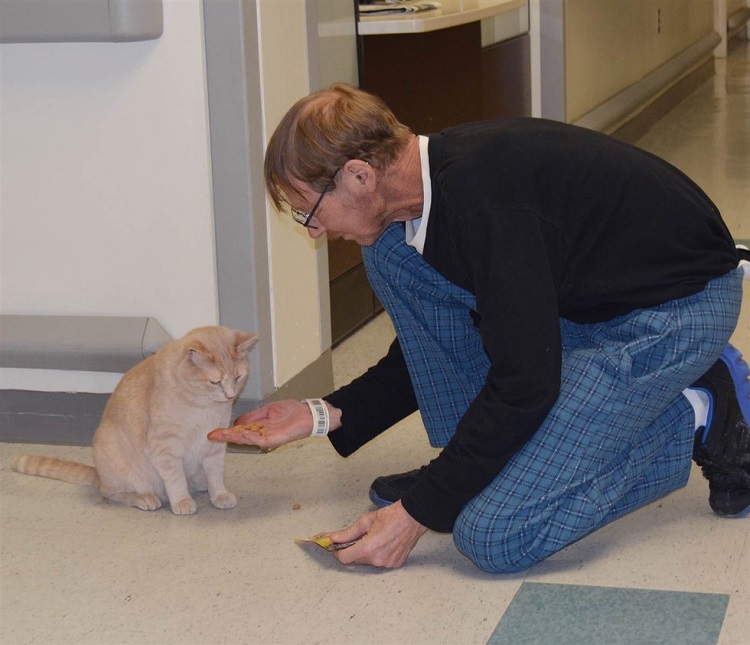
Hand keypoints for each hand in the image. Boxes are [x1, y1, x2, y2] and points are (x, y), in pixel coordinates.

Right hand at [208, 399, 339, 449]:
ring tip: (221, 435)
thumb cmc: (291, 412)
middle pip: (240, 437)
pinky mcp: (275, 440)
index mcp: (259, 427)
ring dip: (234, 437)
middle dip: (226, 436)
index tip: (213, 432)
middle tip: (212, 435)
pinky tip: (241, 434)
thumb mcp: (268, 410)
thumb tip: (237, 423)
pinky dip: (250, 437)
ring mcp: (267, 438)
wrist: (308, 414)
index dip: (227, 431)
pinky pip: (260, 439)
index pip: (239, 431)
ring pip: (248, 439)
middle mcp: (261, 434)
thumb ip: (253, 416)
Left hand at [327, 501, 426, 568]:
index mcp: (368, 548)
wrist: (413, 517)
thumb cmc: (392, 516)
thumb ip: (348, 532)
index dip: (338, 552)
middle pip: (356, 559)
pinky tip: (384, 543)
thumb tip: (334, 538)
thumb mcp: (366, 521)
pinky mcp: (395, 564)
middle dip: (354, 549)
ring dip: (366, 552)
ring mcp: (387, 563)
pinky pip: (380, 561)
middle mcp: (377, 559)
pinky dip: (378, 554)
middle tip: (358, 537)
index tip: (336, 546)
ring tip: (375, 537)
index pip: (345, 558)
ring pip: (368, 561)